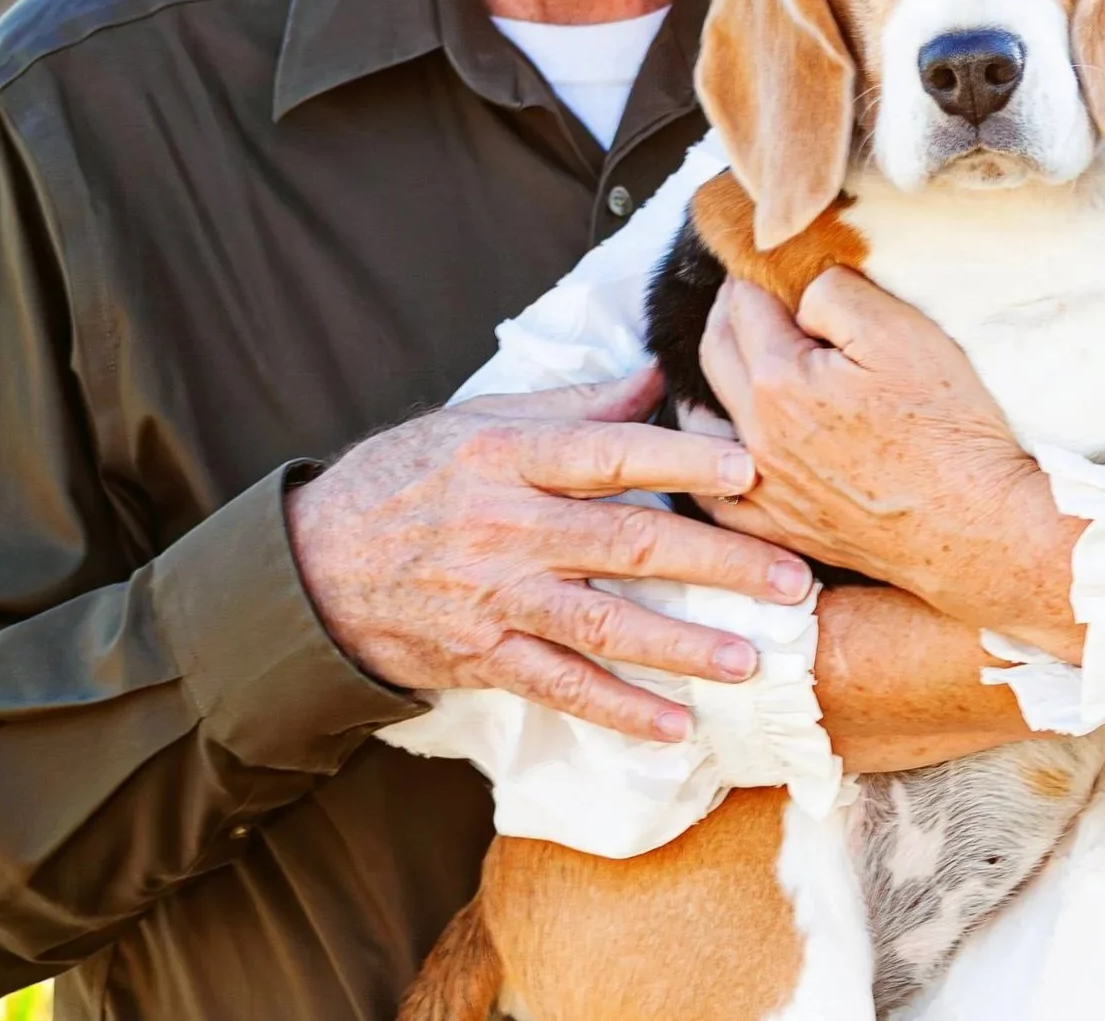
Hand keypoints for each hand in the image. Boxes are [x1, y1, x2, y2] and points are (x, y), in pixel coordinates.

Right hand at [285, 367, 813, 740]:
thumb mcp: (478, 422)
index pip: (608, 453)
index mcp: (509, 455)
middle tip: (791, 579)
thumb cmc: (408, 478)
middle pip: (627, 542)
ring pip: (603, 624)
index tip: (749, 470)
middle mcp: (507, 526)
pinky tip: (676, 727)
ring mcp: (496, 598)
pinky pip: (562, 687)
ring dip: (683, 646)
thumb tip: (654, 377)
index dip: (681, 460)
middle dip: (717, 563)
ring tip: (753, 660)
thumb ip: (571, 408)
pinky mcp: (483, 656)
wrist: (313, 563)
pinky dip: (619, 710)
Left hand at [699, 273, 1081, 651]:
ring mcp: (764, 489)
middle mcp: (756, 437)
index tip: (769, 266)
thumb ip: (832, 294)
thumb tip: (797, 294)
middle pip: (715, 355)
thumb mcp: (900, 331)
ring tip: (741, 359)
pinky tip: (728, 444)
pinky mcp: (780, 529)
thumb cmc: (947, 428)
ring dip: (714, 379)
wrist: (976, 527)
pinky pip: (718, 491)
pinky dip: (714, 457)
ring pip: (704, 420)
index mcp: (778, 381)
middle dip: (728, 315)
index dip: (755, 276)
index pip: (741, 305)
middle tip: (754, 297)